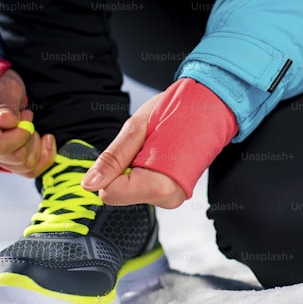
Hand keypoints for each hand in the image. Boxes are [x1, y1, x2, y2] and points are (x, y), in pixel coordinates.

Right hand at [0, 66, 55, 176]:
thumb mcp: (4, 82)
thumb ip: (7, 103)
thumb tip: (8, 122)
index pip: (1, 145)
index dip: (22, 134)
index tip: (25, 114)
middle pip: (13, 159)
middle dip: (30, 139)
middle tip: (28, 117)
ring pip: (22, 167)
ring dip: (35, 146)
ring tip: (30, 125)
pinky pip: (25, 170)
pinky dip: (41, 157)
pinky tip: (45, 140)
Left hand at [81, 78, 237, 207]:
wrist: (213, 105)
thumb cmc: (179, 110)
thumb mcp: (137, 128)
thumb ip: (112, 159)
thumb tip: (89, 184)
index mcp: (158, 186)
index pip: (109, 193)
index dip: (111, 170)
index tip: (129, 149)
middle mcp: (168, 198)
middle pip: (120, 193)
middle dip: (125, 169)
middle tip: (146, 146)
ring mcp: (173, 197)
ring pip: (131, 190)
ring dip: (136, 168)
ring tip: (158, 146)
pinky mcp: (174, 192)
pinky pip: (145, 186)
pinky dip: (146, 169)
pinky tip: (162, 153)